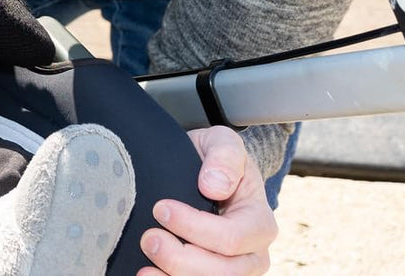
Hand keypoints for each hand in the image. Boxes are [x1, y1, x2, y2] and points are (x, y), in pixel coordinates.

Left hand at [138, 126, 276, 274]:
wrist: (206, 176)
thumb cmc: (216, 160)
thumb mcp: (222, 142)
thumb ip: (224, 156)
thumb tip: (214, 186)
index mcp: (259, 223)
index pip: (231, 238)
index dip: (194, 228)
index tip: (161, 208)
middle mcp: (253, 255)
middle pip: (223, 273)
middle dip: (181, 259)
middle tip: (148, 238)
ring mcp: (235, 272)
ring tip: (145, 266)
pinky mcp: (212, 275)